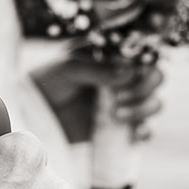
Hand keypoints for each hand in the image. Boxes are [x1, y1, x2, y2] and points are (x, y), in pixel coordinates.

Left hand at [30, 56, 164, 144]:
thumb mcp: (70, 68)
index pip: (144, 55)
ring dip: (143, 109)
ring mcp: (123, 103)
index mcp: (114, 57)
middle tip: (118, 97)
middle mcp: (123, 79)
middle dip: (145, 88)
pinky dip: (146, 131)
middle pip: (156, 79)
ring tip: (115, 114)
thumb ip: (98, 70)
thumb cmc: (48, 80)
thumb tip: (129, 72)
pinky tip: (134, 133)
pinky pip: (145, 130)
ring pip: (154, 103)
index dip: (145, 64)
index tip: (131, 73)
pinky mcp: (119, 128)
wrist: (32, 112)